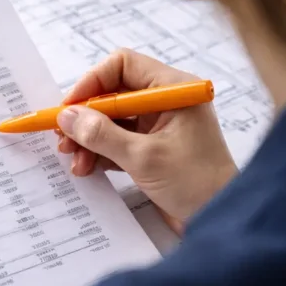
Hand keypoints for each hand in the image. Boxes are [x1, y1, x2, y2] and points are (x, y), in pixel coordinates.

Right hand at [57, 49, 237, 231]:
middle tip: (64, 138)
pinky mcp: (153, 149)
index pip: (123, 66)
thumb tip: (67, 117)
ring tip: (75, 161)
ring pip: (112, 120)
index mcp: (173, 90)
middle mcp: (166, 102)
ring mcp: (160, 126)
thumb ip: (101, 135)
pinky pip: (118, 141)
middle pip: (113, 94)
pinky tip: (88, 168)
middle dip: (86, 117)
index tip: (70, 108)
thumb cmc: (196, 184)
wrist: (221, 220)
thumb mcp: (143, 157)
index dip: (92, 83)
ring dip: (89, 139)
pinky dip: (101, 152)